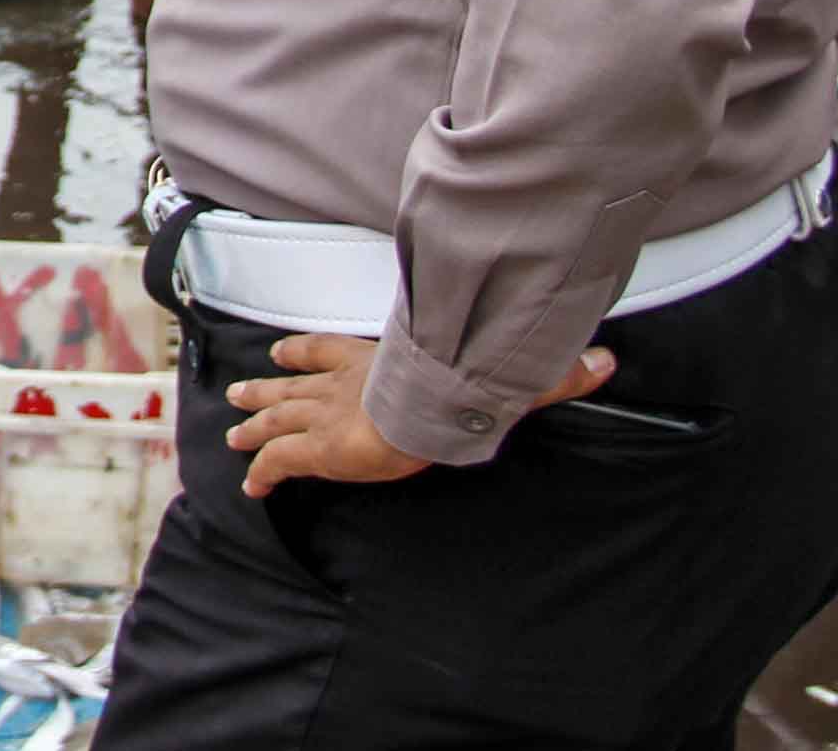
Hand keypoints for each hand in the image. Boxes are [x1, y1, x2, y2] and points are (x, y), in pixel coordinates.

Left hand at [227, 333, 612, 496]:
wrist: (419, 407)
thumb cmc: (454, 387)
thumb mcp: (498, 376)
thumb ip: (551, 374)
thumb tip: (605, 361)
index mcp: (367, 361)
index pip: (325, 350)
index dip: (302, 353)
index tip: (281, 352)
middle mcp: (334, 385)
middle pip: (288, 384)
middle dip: (263, 390)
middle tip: (236, 392)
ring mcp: (319, 416)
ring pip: (273, 418)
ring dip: (252, 424)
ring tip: (232, 432)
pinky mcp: (313, 450)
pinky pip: (277, 464)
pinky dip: (262, 474)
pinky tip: (251, 488)